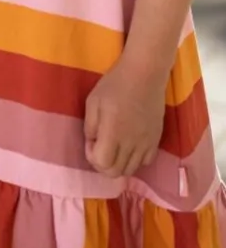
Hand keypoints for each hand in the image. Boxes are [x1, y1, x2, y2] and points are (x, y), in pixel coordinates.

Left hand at [84, 62, 165, 178]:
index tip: (91, 140)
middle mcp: (131, 143)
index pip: (102, 163)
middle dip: (103, 164)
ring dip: (118, 163)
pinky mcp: (157, 140)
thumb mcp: (93, 102)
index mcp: (113, 133)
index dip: (92, 156)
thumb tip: (92, 143)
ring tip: (114, 146)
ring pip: (131, 170)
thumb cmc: (115, 85)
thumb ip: (90, 126)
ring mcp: (146, 143)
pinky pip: (146, 162)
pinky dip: (135, 160)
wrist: (145, 74)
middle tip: (100, 146)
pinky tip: (129, 146)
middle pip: (116, 172)